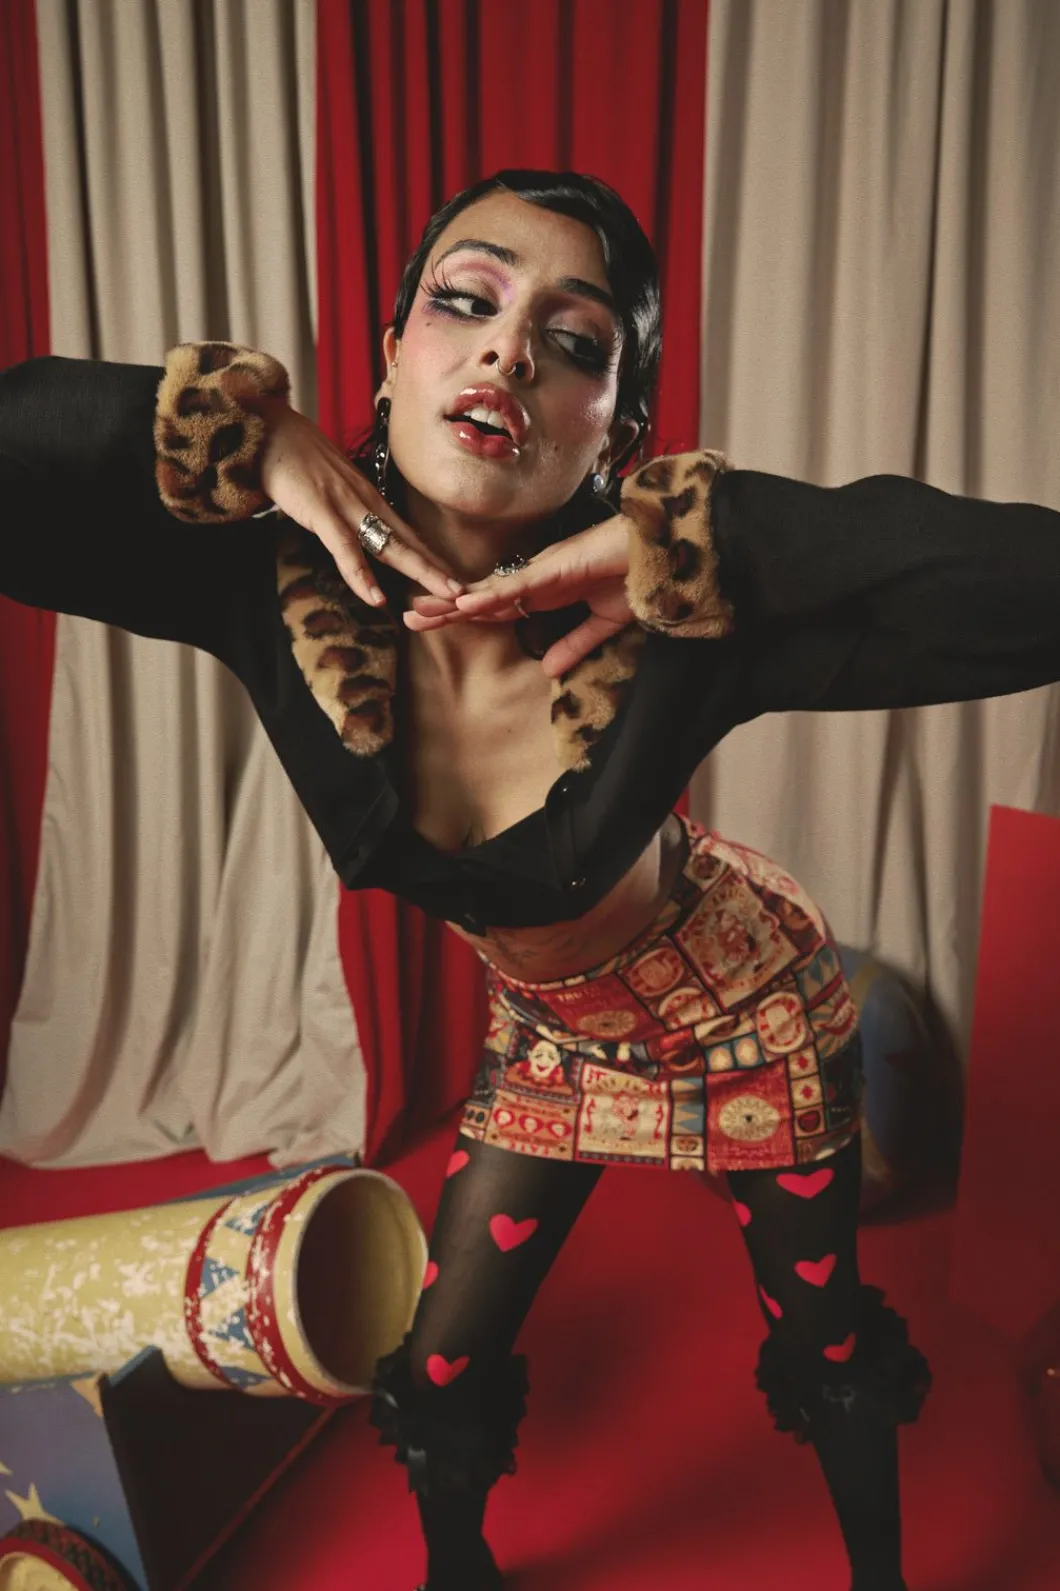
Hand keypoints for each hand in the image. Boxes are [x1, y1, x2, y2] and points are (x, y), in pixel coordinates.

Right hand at [259, 401, 461, 606]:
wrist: (265, 427)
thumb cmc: (292, 456)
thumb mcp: (327, 483)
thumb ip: (344, 504)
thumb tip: (355, 524)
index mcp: (366, 497)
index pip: (405, 533)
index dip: (429, 557)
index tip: (452, 578)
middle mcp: (364, 500)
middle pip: (407, 541)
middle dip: (437, 569)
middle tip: (465, 593)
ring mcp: (343, 504)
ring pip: (388, 545)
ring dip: (419, 572)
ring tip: (444, 595)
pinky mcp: (319, 510)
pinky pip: (343, 548)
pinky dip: (360, 575)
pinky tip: (376, 598)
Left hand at [404, 515, 634, 675]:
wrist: (656, 552)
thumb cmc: (632, 577)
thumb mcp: (600, 624)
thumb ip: (573, 646)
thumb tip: (547, 670)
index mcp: (543, 592)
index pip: (494, 607)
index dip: (465, 616)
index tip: (436, 625)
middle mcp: (534, 579)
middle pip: (479, 596)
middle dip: (444, 608)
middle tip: (407, 618)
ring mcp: (540, 572)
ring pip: (487, 590)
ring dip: (452, 603)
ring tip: (418, 612)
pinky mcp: (553, 569)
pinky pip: (515, 586)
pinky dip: (489, 596)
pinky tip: (464, 605)